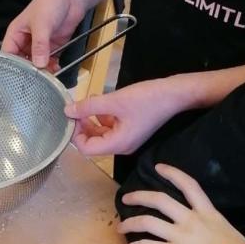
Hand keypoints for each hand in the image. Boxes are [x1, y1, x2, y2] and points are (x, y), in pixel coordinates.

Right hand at [1, 0, 85, 71]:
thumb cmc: (50, 3)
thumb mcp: (42, 24)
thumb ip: (40, 45)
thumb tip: (38, 64)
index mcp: (16, 33)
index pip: (8, 53)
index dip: (11, 65)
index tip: (19, 77)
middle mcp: (25, 41)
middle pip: (22, 61)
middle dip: (28, 70)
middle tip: (35, 80)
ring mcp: (39, 45)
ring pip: (36, 63)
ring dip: (41, 70)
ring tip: (47, 77)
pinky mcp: (52, 47)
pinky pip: (49, 61)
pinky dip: (52, 67)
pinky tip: (56, 70)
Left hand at [66, 81, 190, 156]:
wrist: (176, 94)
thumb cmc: (147, 99)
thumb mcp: (114, 100)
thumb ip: (88, 107)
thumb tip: (67, 111)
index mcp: (118, 144)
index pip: (86, 149)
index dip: (75, 133)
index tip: (72, 115)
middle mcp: (122, 146)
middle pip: (93, 142)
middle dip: (82, 126)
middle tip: (77, 108)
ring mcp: (128, 138)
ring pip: (101, 134)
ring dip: (92, 119)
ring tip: (89, 102)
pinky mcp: (132, 129)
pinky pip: (111, 127)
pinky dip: (103, 116)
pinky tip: (102, 102)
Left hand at [119, 163, 244, 243]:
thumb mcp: (225, 228)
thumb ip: (211, 223)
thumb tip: (205, 226)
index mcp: (207, 212)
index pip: (189, 185)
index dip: (172, 173)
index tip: (158, 167)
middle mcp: (191, 219)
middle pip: (159, 200)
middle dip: (139, 197)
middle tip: (126, 199)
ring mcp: (180, 236)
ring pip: (147, 222)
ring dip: (130, 223)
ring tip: (120, 227)